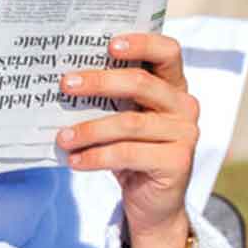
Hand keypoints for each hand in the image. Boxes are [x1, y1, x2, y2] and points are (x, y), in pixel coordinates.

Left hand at [57, 33, 198, 247]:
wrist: (153, 204)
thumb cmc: (132, 152)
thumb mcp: (124, 119)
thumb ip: (111, 98)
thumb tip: (66, 79)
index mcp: (173, 86)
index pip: (168, 51)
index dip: (142, 43)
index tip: (109, 44)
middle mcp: (185, 106)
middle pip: (142, 83)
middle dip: (100, 82)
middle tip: (65, 84)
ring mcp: (185, 134)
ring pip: (130, 123)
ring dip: (90, 128)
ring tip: (62, 136)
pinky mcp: (177, 162)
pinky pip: (128, 154)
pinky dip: (96, 156)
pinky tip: (75, 160)